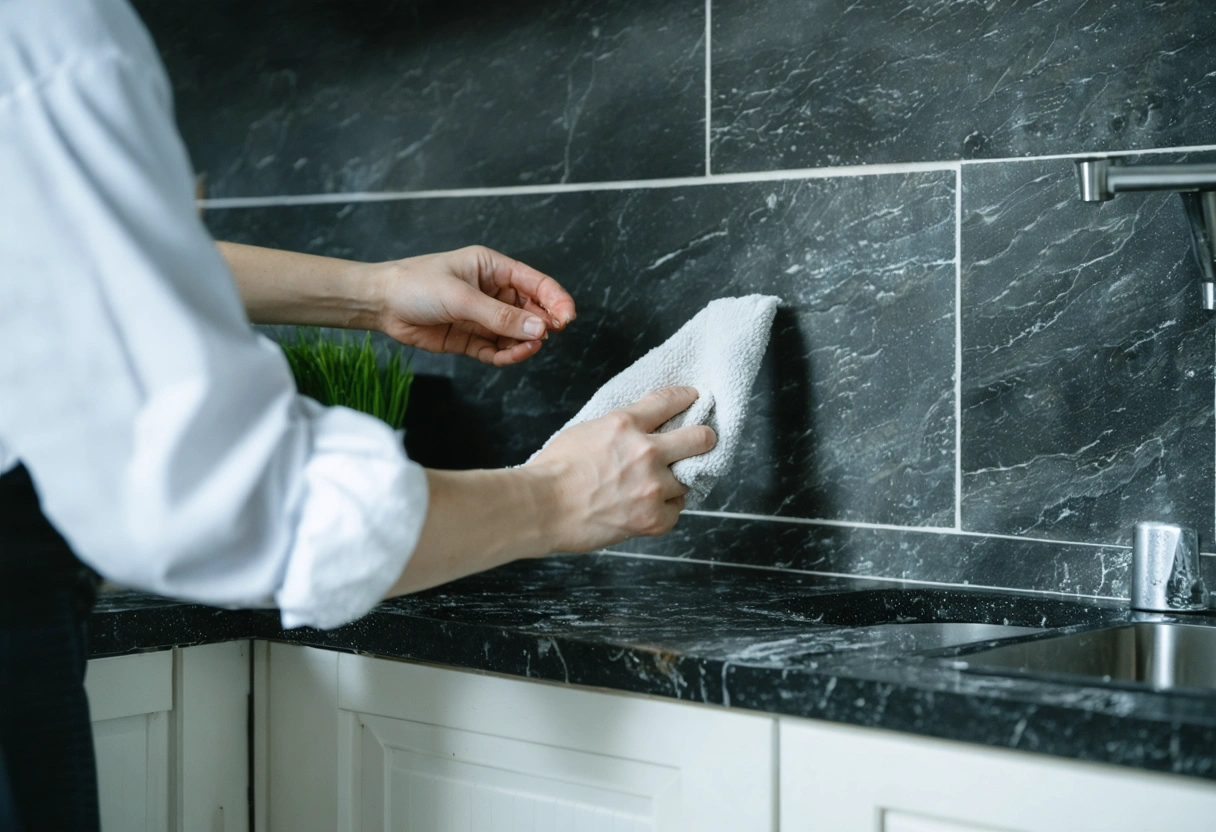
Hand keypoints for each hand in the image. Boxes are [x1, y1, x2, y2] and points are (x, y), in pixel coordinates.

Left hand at [372, 245, 576, 365]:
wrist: (380, 304)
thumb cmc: (416, 284)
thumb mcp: (462, 297)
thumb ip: (501, 316)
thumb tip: (539, 329)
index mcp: (492, 268)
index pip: (535, 283)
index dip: (555, 299)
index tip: (566, 318)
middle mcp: (491, 292)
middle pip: (530, 310)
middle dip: (540, 324)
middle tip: (546, 336)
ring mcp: (482, 316)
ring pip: (516, 333)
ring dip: (524, 343)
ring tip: (526, 349)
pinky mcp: (470, 338)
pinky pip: (497, 349)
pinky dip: (506, 355)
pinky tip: (509, 356)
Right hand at [527, 387, 716, 552]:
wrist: (541, 507)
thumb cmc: (553, 470)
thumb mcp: (586, 430)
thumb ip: (618, 428)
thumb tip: (640, 428)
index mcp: (625, 424)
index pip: (670, 400)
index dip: (687, 398)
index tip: (694, 399)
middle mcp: (646, 452)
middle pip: (700, 438)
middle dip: (704, 438)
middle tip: (704, 440)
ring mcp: (652, 487)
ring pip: (688, 479)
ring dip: (676, 480)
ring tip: (659, 485)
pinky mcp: (652, 518)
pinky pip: (676, 511)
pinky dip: (666, 509)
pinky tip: (651, 507)